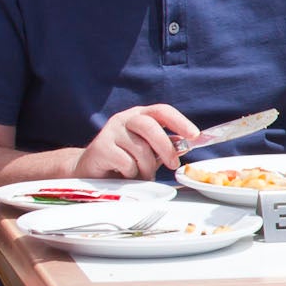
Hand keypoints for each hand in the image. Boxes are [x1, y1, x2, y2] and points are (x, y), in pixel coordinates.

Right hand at [76, 103, 200, 179]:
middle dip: (166, 148)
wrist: (91, 169)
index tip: (194, 135)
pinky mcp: (101, 147)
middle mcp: (125, 119)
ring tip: (142, 174)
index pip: (162, 111)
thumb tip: (185, 144)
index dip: (180, 121)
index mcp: (140, 115)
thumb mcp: (148, 151)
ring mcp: (111, 131)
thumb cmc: (124, 159)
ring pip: (140, 149)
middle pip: (151, 127)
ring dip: (147, 168)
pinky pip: (126, 163)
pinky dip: (132, 173)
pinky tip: (124, 174)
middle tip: (173, 165)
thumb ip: (165, 146)